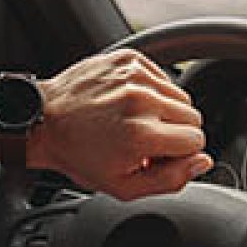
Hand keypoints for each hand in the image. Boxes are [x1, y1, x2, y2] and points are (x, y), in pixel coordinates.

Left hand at [0, 50, 211, 200]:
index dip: (179, 154)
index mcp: (142, 134)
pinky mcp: (129, 59)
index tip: (157, 157)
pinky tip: (127, 105)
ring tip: (135, 123)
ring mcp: (135, 75)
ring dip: (165, 112)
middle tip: (145, 142)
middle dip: (175, 133)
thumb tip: (202, 161)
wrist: (44, 121)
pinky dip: (151, 92)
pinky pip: (163, 78)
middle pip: (193, 117)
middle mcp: (141, 100)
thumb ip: (170, 180)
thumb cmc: (78, 155)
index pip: (197, 141)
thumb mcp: (123, 187)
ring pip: (181, 97)